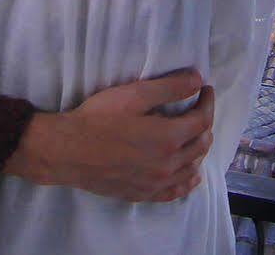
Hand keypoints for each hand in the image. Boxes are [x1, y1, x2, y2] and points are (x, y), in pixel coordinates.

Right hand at [6, 69, 215, 202]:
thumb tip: (198, 80)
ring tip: (196, 135)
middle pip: (200, 145)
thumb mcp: (134, 94)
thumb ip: (169, 87)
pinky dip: (188, 181)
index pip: (202, 120)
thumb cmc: (98, 118)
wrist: (67, 151)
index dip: (207, 102)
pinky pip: (175, 192)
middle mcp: (168, 164)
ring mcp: (156, 183)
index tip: (205, 90)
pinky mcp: (143, 194)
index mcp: (169, 137)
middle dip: (205, 123)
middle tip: (199, 108)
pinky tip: (190, 175)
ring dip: (199, 149)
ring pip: (191, 168)